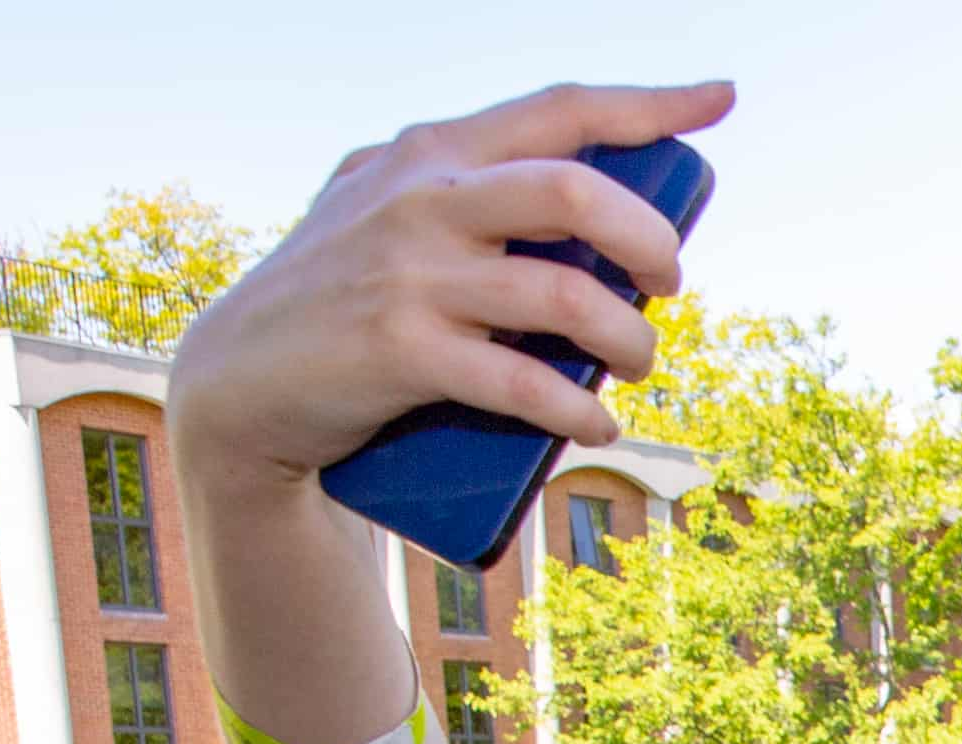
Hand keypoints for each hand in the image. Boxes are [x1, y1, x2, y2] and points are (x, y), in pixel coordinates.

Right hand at [165, 82, 725, 495]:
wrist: (242, 383)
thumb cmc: (345, 299)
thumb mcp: (389, 213)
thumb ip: (462, 191)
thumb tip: (591, 200)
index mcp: (434, 153)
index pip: (559, 109)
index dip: (649, 103)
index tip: (718, 99)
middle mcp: (423, 198)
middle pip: (574, 191)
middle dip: (650, 240)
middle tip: (670, 284)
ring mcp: (410, 274)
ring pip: (564, 296)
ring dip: (630, 341)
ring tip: (640, 365)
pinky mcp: (400, 351)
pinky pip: (523, 383)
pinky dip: (578, 412)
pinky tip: (598, 426)